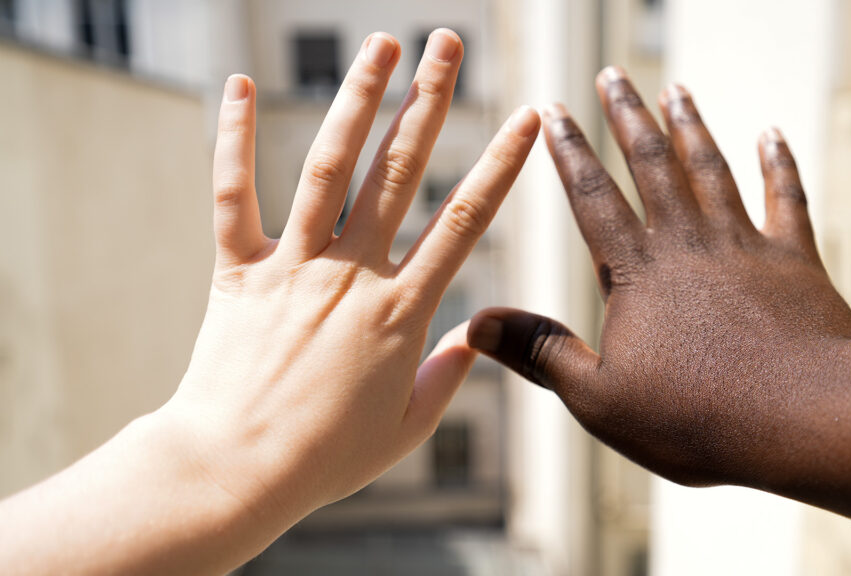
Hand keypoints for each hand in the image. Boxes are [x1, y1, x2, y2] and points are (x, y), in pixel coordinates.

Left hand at [163, 29, 538, 516]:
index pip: (465, 220)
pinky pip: (233, 195)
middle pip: (400, 172)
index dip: (500, 163)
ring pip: (328, 167)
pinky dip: (232, 139)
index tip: (525, 118)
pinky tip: (236, 84)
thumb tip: (469, 341)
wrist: (237, 468)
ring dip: (356, 100)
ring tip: (380, 44)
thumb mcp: (406, 427)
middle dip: (429, 100)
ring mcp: (293, 267)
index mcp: (403, 310)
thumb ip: (446, 378)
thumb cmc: (326, 457)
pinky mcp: (237, 271)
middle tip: (447, 44)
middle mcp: (352, 274)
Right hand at [468, 66, 850, 486]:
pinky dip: (778, 164)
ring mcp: (744, 247)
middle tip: (614, 76)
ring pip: (712, 171)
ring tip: (677, 90)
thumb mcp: (599, 398)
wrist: (803, 418)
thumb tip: (475, 323)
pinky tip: (771, 133)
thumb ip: (541, 353)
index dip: (570, 152)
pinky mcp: (796, 261)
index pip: (593, 198)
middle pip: (653, 166)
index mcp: (637, 274)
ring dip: (692, 127)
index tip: (553, 110)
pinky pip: (786, 199)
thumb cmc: (696, 417)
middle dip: (629, 118)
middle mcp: (688, 245)